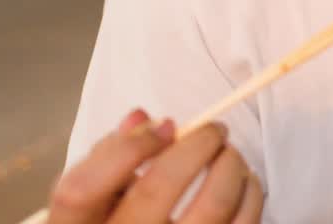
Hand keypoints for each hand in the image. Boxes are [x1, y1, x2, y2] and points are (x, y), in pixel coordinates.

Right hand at [47, 109, 262, 222]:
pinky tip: (245, 183)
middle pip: (155, 189)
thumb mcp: (98, 194)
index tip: (164, 127)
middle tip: (215, 130)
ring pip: (211, 208)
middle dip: (197, 145)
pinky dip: (250, 195)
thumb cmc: (118, 220)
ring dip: (231, 168)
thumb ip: (111, 155)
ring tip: (231, 156)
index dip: (128, 148)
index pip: (82, 187)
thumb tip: (145, 119)